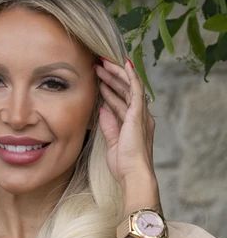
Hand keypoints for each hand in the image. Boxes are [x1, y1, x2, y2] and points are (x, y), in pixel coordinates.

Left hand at [95, 59, 157, 194]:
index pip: (122, 100)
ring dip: (115, 74)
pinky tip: (124, 64)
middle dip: (111, 77)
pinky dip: (130, 76)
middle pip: (125, 90)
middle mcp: (140, 116)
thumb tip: (103, 110)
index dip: (110, 88)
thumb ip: (109, 126)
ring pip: (128, 87)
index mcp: (134, 123)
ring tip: (101, 63)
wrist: (133, 174)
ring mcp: (141, 114)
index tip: (98, 79)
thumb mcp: (112, 142)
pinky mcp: (139, 114)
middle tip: (97, 65)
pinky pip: (135, 90)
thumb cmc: (124, 164)